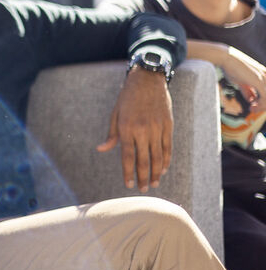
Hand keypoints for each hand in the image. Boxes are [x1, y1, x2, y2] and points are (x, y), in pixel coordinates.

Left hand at [96, 67, 172, 191]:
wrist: (147, 80)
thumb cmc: (127, 98)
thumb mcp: (115, 114)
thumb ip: (111, 134)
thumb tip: (101, 149)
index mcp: (126, 128)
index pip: (127, 157)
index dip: (128, 172)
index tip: (128, 184)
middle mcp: (142, 130)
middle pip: (143, 160)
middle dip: (142, 177)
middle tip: (142, 189)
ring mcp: (156, 128)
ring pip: (158, 156)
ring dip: (155, 172)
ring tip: (153, 183)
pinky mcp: (168, 125)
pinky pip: (168, 147)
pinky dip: (166, 160)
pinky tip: (163, 169)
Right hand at [220, 46, 265, 112]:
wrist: (225, 58)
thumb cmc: (231, 67)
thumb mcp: (241, 81)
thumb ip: (248, 91)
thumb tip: (252, 100)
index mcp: (264, 75)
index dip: (262, 101)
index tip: (252, 105)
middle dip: (263, 105)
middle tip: (252, 109)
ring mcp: (264, 78)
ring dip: (262, 107)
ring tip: (252, 109)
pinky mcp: (259, 81)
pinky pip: (265, 97)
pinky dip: (260, 105)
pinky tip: (251, 106)